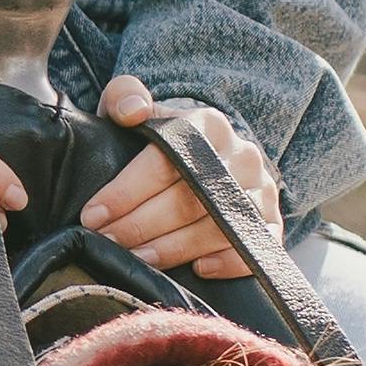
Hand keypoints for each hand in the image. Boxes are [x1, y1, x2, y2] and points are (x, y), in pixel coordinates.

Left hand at [83, 77, 273, 282]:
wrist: (205, 156)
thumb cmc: (160, 140)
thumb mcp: (137, 109)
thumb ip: (125, 96)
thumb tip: (131, 110)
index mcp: (207, 124)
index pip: (166, 161)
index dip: (127, 191)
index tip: (93, 215)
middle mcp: (240, 155)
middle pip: (191, 199)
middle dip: (141, 226)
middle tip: (107, 243)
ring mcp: (261, 190)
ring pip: (219, 227)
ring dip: (173, 249)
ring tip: (137, 260)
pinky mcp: (272, 221)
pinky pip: (255, 248)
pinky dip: (227, 262)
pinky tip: (197, 269)